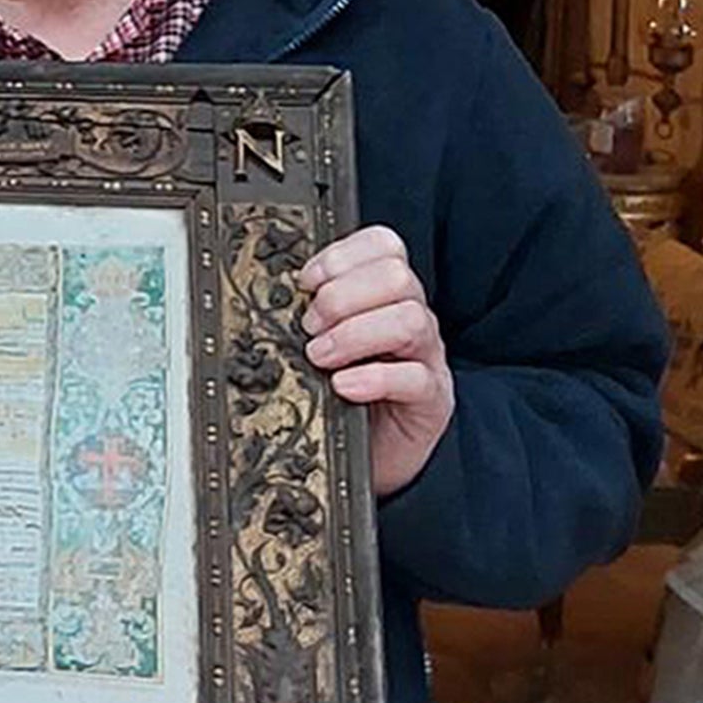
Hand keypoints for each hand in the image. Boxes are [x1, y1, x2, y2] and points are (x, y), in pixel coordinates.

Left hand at [297, 225, 455, 496]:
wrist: (362, 456)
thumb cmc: (337, 394)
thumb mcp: (320, 346)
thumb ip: (310, 316)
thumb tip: (272, 295)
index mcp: (384, 296)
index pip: (383, 246)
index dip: (342, 256)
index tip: (306, 282)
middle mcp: (410, 317)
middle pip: (396, 275)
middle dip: (343, 297)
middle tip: (308, 328)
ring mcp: (426, 357)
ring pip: (411, 319)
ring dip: (355, 334)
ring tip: (320, 358)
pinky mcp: (431, 399)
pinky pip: (416, 378)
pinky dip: (374, 378)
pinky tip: (344, 387)